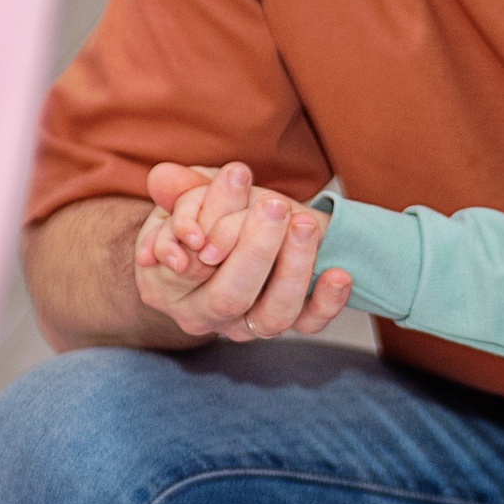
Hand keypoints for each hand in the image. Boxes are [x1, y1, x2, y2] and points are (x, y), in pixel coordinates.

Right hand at [133, 161, 349, 341]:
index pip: (188, 265)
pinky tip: (338, 273)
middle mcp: (204, 314)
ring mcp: (245, 325)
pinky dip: (326, 302)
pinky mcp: (283, 321)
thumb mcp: (185, 198)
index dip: (209, 226)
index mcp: (165, 287)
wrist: (227, 242)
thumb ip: (178, 190)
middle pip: (230, 296)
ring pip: (272, 315)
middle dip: (256, 248)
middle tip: (275, 206)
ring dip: (293, 268)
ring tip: (304, 225)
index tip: (236, 179)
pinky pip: (307, 324)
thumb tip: (165, 178)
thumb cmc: (200, 219)